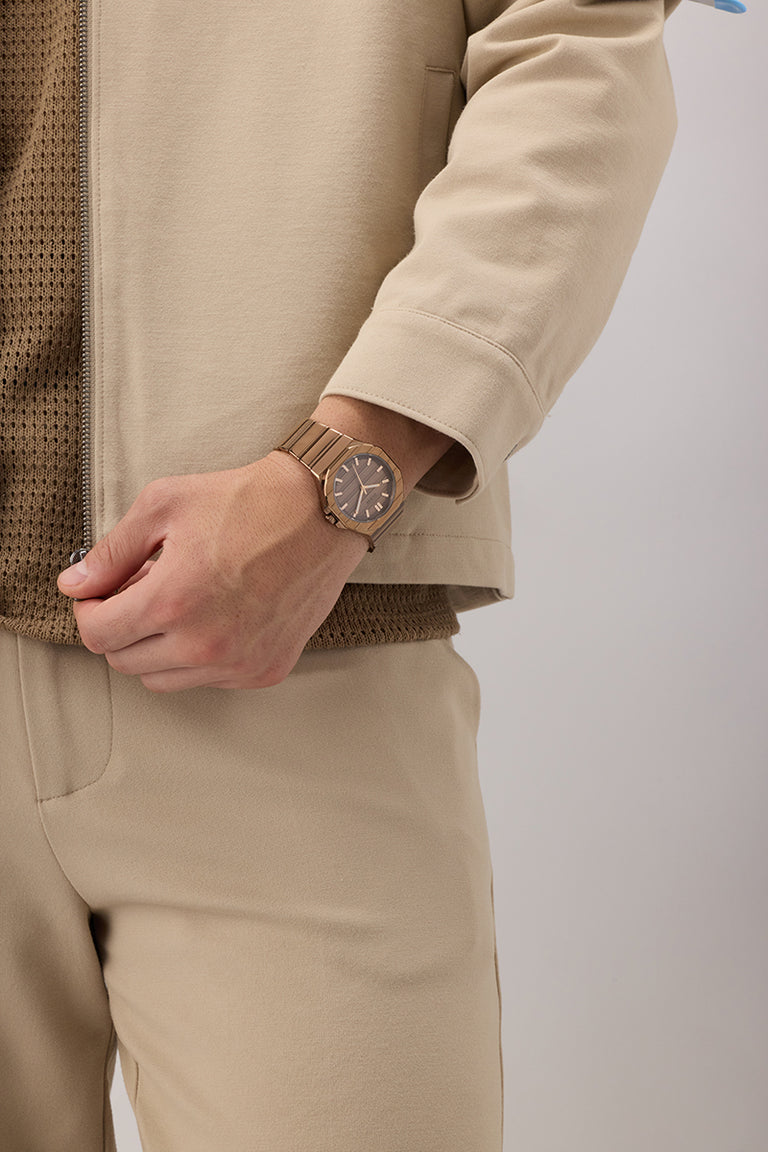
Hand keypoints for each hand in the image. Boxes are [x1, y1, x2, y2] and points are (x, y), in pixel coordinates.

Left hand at [56, 452, 368, 692]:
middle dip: (121, 627)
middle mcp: (205, 644)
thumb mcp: (164, 505)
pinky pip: (209, 680)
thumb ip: (111, 551)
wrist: (322, 511)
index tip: (98, 594)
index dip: (88, 611)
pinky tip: (216, 615)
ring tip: (180, 603)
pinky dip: (200, 656)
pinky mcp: (265, 670)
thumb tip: (74, 584)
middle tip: (141, 591)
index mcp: (172, 601)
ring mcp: (238, 663)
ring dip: (157, 647)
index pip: (97, 635)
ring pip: (163, 680)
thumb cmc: (247, 501)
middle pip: (125, 662)